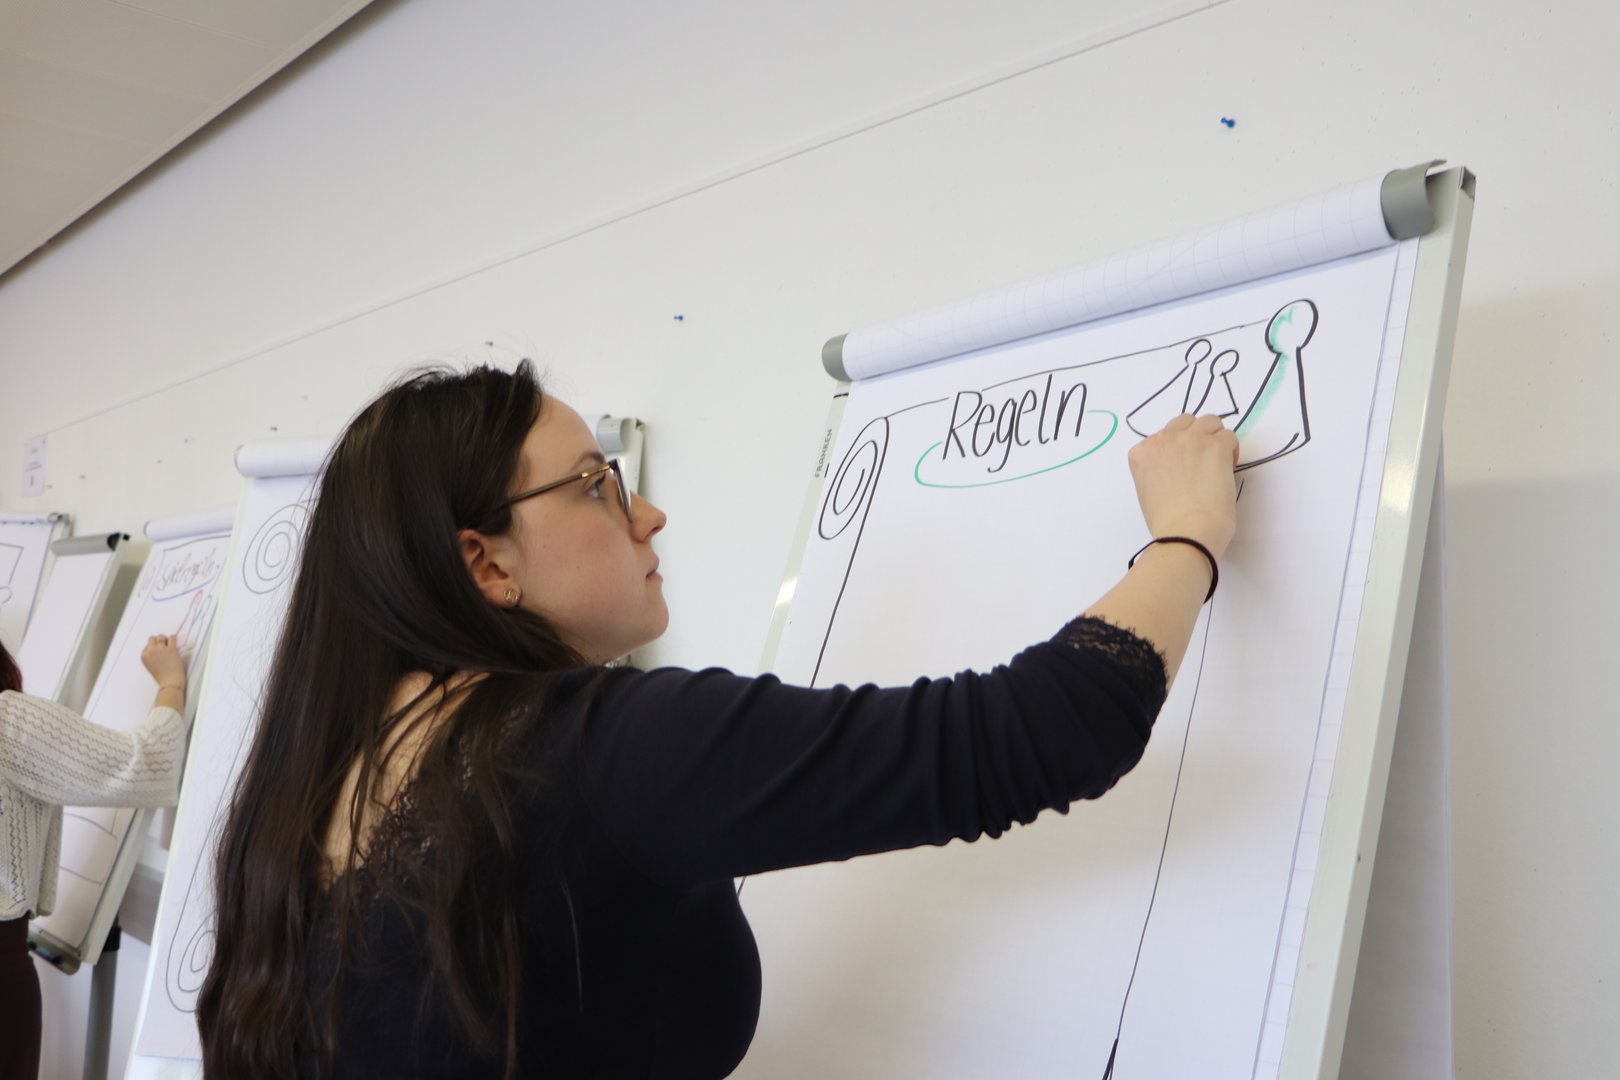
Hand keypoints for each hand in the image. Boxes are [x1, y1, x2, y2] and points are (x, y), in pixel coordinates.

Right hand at [141, 635, 185, 689]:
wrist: (170, 682)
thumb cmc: (162, 676)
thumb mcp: (150, 665)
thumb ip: (151, 656)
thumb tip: (158, 646)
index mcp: (144, 656)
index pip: (147, 645)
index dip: (154, 647)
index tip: (159, 651)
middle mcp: (151, 651)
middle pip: (153, 638)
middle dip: (159, 641)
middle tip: (165, 646)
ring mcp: (161, 649)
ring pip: (161, 636)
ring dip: (166, 639)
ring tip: (170, 645)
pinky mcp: (171, 649)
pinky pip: (172, 637)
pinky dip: (174, 638)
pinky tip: (175, 642)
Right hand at [1127, 414, 1238, 559]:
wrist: (1185, 534)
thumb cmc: (1166, 523)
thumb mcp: (1148, 490)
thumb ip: (1157, 470)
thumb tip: (1179, 468)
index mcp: (1141, 453)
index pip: (1162, 436)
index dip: (1176, 450)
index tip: (1184, 466)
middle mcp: (1162, 440)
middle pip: (1185, 422)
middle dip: (1195, 436)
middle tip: (1203, 459)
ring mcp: (1190, 440)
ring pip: (1209, 421)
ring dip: (1214, 437)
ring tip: (1218, 460)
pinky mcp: (1215, 446)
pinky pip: (1228, 436)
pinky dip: (1230, 449)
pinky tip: (1228, 467)